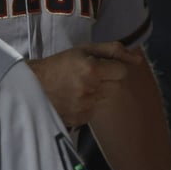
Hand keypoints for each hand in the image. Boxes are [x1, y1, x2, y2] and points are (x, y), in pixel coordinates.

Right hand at [27, 42, 142, 127]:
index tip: (101, 65)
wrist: (33, 85)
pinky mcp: (81, 120)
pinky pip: (96, 110)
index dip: (113, 66)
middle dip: (108, 78)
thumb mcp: (84, 49)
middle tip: (91, 74)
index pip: (122, 71)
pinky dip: (90, 103)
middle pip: (117, 85)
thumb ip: (113, 50)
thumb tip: (138, 59)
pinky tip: (75, 96)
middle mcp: (90, 90)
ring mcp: (86, 107)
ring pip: (107, 98)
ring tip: (80, 85)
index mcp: (92, 69)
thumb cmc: (60, 63)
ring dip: (99, 91)